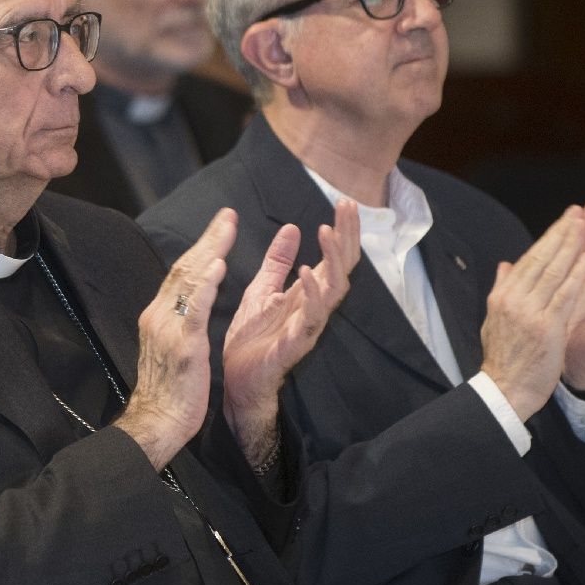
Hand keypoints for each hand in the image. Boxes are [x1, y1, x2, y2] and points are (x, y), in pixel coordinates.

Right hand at [116, 207, 233, 469]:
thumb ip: (177, 323)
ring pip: (188, 282)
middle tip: (229, 215)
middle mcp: (159, 316)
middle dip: (208, 239)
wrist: (156, 423)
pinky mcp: (183, 346)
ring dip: (210, 251)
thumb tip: (187, 304)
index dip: (201, 248)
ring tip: (228, 229)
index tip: (220, 227)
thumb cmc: (169, 392)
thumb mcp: (170, 348)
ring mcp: (168, 330)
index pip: (180, 274)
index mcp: (158, 316)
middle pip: (184, 269)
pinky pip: (195, 310)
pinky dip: (206, 286)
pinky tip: (219, 265)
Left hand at [221, 199, 360, 467]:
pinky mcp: (294, 346)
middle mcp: (313, 309)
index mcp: (307, 295)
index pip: (334, 259)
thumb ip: (278, 262)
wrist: (236, 381)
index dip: (343, 232)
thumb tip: (293, 227)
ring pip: (333, 292)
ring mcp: (307, 327)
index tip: (345, 202)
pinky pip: (310, 319)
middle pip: (341, 269)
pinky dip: (311, 295)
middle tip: (347, 208)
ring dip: (331, 261)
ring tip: (326, 232)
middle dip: (347, 238)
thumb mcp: (263, 289)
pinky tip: (307, 273)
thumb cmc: (253, 339)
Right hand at [479, 206, 584, 418]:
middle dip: (561, 234)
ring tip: (584, 227)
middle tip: (577, 213)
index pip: (528, 259)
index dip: (549, 237)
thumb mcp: (494, 320)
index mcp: (502, 296)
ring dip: (571, 247)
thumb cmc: (504, 359)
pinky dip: (576, 276)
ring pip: (553, 273)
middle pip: (541, 259)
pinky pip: (564, 296)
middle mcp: (513, 299)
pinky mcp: (546, 327)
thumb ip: (502, 290)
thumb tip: (504, 265)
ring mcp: (529, 312)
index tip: (565, 220)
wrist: (503, 390)